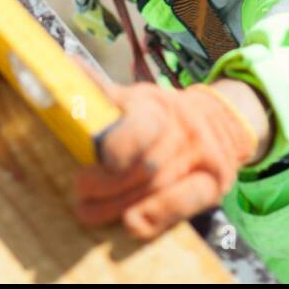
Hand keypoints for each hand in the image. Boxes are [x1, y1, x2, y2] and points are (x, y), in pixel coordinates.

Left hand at [75, 81, 259, 239]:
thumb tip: (66, 65)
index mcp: (157, 106)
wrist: (221, 119)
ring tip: (89, 211)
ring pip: (159, 188)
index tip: (97, 158)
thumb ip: (102, 91)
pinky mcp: (214, 183)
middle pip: (144, 167)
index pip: (140, 128)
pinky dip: (157, 216)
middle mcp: (183, 130)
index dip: (118, 147)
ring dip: (119, 205)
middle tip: (81, 189)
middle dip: (106, 184)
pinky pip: (186, 202)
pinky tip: (133, 223)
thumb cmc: (164, 114)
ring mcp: (203, 157)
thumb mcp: (136, 97)